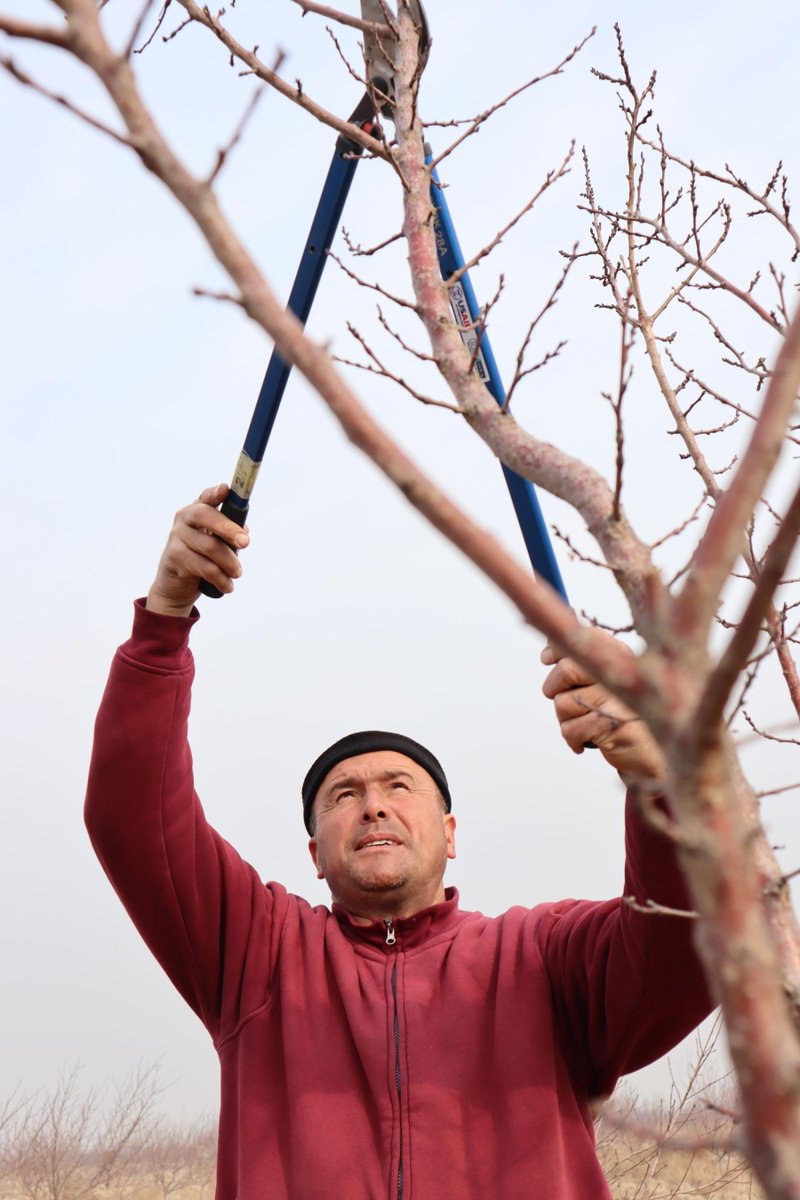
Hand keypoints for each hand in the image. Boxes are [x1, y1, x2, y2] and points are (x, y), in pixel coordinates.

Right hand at [146, 484, 249, 616]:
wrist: (176, 587)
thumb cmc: (201, 560)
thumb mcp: (216, 544)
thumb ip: (230, 534)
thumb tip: (244, 532)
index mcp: (196, 511)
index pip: (206, 497)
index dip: (215, 492)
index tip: (226, 490)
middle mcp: (183, 519)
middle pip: (205, 516)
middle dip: (229, 529)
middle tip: (245, 543)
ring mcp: (176, 537)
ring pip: (209, 546)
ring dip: (229, 562)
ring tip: (237, 573)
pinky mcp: (173, 557)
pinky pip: (204, 567)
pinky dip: (220, 578)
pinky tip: (228, 586)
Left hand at [541, 639, 665, 781]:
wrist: (654, 756)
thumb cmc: (625, 718)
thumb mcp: (610, 684)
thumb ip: (585, 664)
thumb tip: (549, 645)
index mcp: (622, 658)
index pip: (585, 638)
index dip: (558, 648)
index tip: (546, 658)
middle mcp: (622, 674)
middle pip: (565, 670)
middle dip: (553, 688)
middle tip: (566, 703)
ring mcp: (618, 699)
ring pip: (562, 703)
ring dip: (566, 720)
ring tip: (585, 725)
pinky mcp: (612, 724)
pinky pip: (570, 729)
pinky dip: (572, 739)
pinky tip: (586, 741)